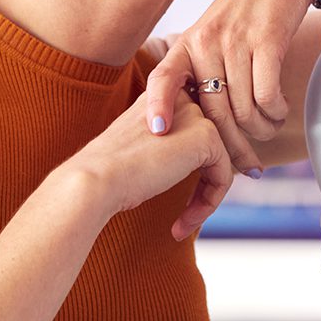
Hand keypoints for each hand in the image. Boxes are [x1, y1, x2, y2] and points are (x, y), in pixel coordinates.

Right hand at [75, 93, 231, 239]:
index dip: (192, 168)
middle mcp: (180, 97)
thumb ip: (165, 146)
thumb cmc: (106, 173)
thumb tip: (196, 167)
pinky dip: (209, 203)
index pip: (192, 131)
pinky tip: (182, 223)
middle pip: (209, 147)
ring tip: (181, 225)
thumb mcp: (139, 150)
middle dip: (203, 185)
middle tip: (184, 217)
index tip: (182, 198)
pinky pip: (223, 175)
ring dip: (206, 198)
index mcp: (160, 96)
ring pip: (219, 162)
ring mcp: (195, 114)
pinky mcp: (206, 135)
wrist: (96, 179)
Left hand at [145, 0, 320, 170]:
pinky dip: (275, 111)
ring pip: (244, 108)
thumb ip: (202, 69)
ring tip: (269, 128)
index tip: (158, 132)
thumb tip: (196, 122)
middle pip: (214, 111)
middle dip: (232, 146)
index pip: (163, 77)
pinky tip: (279, 109)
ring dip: (261, 128)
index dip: (157, 105)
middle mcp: (207, 42)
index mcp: (189, 43)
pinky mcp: (267, 41)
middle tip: (248, 165)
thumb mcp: (212, 32)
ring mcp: (236, 41)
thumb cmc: (246, 11)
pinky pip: (266, 94)